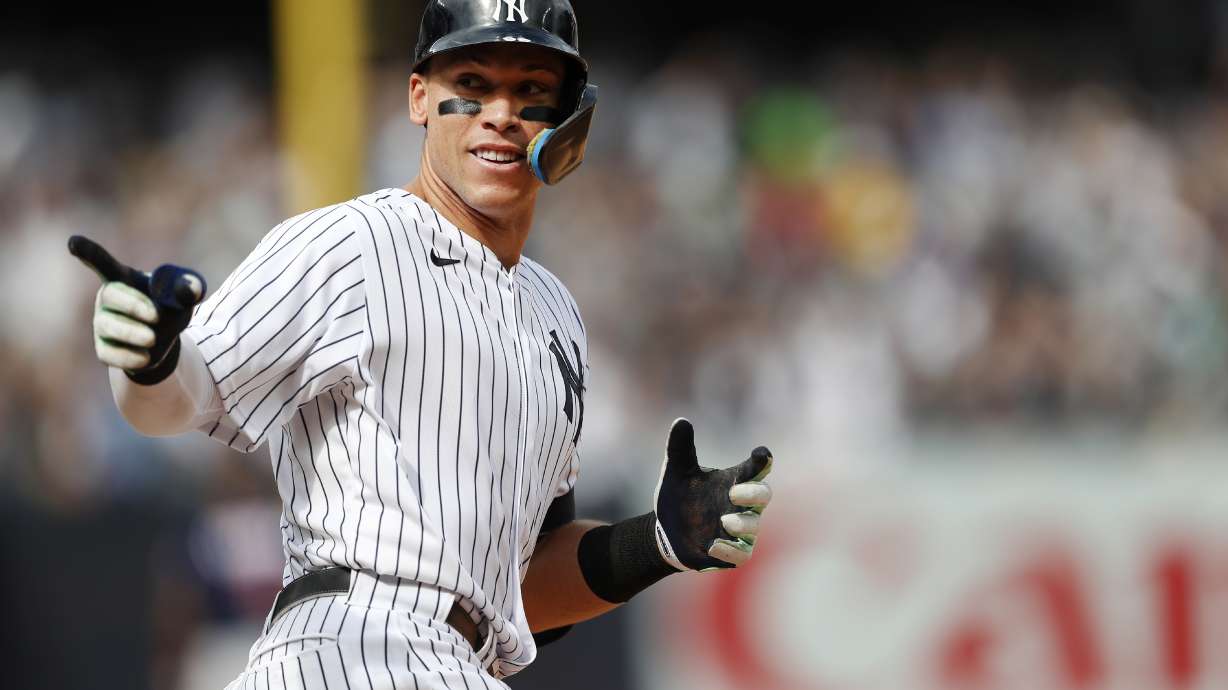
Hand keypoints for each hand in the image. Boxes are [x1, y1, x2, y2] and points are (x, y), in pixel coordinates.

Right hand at [69, 235, 205, 383]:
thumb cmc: (170, 309)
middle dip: (133, 305)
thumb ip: (190, 289)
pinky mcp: (104, 349)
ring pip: (107, 326)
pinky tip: (146, 357)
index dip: (88, 252)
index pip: (103, 263)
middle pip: (110, 295)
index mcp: (124, 279)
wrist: (164, 342)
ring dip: (131, 332)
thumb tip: (193, 289)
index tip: (73, 242)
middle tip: (157, 316)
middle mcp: (107, 300)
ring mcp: (102, 324)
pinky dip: (128, 357)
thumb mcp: (184, 297)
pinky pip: (109, 354)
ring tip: (152, 339)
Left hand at [652, 418, 772, 570]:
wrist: (664, 531)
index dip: (762, 460)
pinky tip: (713, 545)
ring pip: (753, 526)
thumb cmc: (678, 497)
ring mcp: (739, 530)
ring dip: (741, 522)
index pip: (754, 468)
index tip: (762, 454)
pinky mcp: (732, 552)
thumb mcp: (675, 471)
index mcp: (732, 481)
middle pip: (764, 495)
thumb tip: (681, 421)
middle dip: (754, 493)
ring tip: (722, 520)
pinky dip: (730, 550)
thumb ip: (680, 447)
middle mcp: (740, 504)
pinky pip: (741, 554)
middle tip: (734, 493)